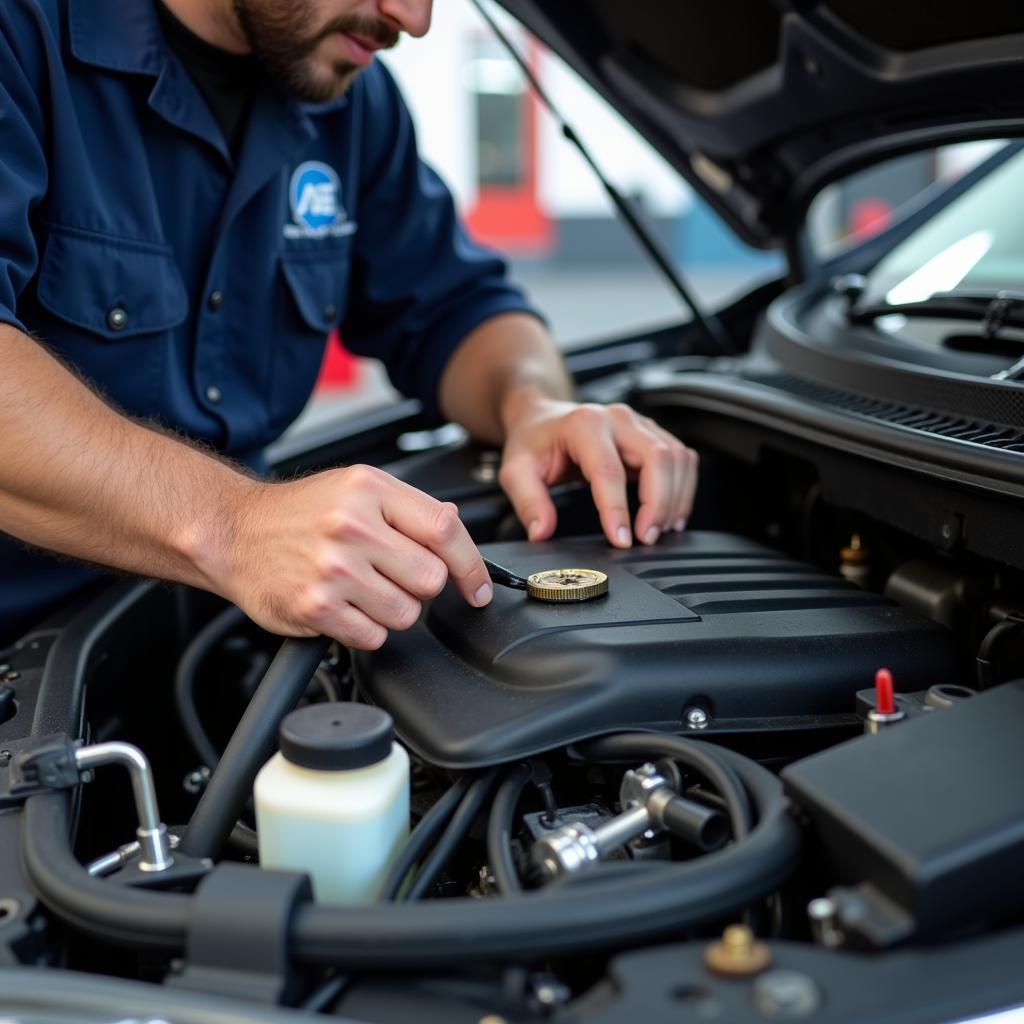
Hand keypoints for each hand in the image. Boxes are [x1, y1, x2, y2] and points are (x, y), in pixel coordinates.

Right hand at [215, 466, 492, 648]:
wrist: (232, 532)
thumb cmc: (297, 512)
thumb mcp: (355, 488)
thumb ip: (408, 507)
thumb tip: (455, 524)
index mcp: (369, 489)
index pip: (445, 529)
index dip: (471, 564)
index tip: (478, 586)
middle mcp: (351, 526)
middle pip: (431, 578)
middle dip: (420, 586)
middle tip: (392, 576)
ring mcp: (332, 568)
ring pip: (406, 613)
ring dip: (393, 610)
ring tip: (363, 591)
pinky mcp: (315, 607)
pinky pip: (372, 636)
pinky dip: (365, 630)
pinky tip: (345, 607)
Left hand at [498, 400, 697, 548]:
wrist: (542, 417)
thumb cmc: (533, 443)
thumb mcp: (516, 471)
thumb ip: (528, 502)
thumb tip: (542, 531)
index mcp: (584, 424)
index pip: (610, 470)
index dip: (618, 509)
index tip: (622, 540)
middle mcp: (618, 418)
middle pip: (658, 458)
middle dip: (659, 504)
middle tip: (647, 539)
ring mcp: (639, 423)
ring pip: (677, 458)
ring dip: (675, 499)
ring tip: (659, 531)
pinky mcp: (652, 433)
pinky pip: (682, 459)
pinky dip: (683, 489)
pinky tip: (671, 514)